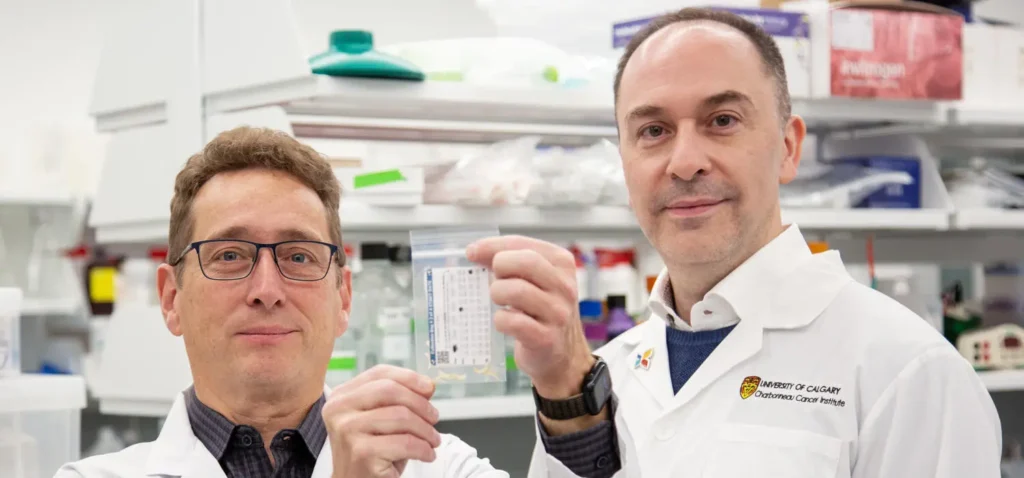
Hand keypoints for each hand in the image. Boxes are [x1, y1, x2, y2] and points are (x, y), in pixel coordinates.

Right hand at [323, 365, 441, 477]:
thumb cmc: (372, 452)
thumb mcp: (383, 420)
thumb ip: (400, 399)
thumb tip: (428, 385)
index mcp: (342, 396)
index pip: (379, 373)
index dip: (409, 378)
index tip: (429, 388)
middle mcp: (339, 410)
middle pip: (390, 391)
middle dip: (420, 404)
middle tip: (434, 418)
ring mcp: (348, 431)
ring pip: (401, 416)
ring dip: (426, 430)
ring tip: (432, 440)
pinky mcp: (361, 453)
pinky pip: (405, 443)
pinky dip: (423, 449)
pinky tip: (426, 454)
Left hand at [467, 235, 594, 399]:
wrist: (563, 356)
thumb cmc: (542, 312)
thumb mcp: (536, 281)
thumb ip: (511, 263)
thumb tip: (474, 251)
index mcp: (562, 264)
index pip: (523, 244)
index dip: (493, 246)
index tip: (472, 251)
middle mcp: (564, 286)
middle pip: (525, 262)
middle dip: (500, 268)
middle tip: (494, 280)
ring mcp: (558, 313)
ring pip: (517, 290)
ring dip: (498, 294)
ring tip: (500, 302)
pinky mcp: (546, 338)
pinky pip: (513, 322)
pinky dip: (501, 320)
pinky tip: (505, 322)